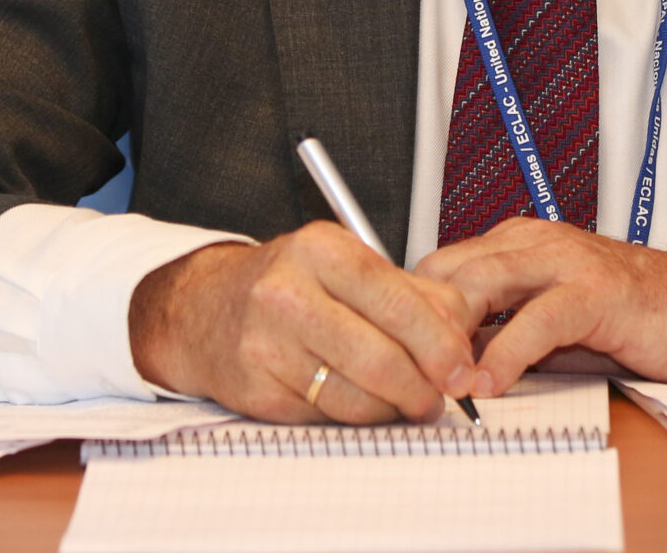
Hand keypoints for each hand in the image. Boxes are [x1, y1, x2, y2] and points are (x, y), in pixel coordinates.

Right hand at [127, 224, 491, 423]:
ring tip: (406, 402)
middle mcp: (288, 293)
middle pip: (381, 358)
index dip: (440, 343)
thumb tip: (461, 336)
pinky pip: (327, 417)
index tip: (463, 368)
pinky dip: (355, 417)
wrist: (203, 308)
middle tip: (441, 398)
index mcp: (321, 250)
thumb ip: (411, 293)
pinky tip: (360, 401)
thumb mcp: (345, 264)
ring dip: (393, 409)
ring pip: (357, 398)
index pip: (398, 301)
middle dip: (423, 388)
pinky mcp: (257, 391)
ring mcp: (267, 345)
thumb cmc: (288, 284)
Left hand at [416, 218, 666, 392]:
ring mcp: (566, 262)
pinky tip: (488, 385)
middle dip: (421, 319)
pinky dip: (506, 354)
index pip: (442, 264)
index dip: (412, 307)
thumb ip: (499, 332)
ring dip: (452, 335)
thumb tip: (445, 365)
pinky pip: (538, 320)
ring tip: (434, 380)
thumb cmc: (625, 319)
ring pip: (485, 284)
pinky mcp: (596, 293)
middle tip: (401, 369)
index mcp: (518, 243)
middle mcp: (535, 242)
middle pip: (452, 268)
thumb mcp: (548, 325)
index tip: (391, 350)